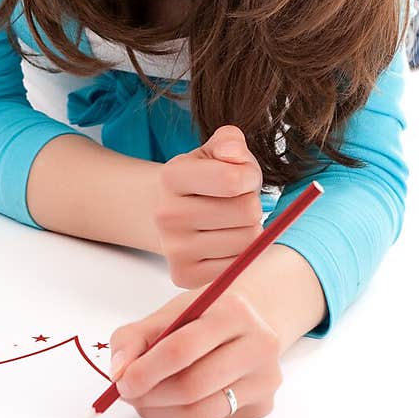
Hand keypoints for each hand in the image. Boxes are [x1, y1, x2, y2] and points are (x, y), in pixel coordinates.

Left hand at [108, 286, 282, 417]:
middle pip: (192, 386)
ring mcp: (265, 378)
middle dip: (150, 396)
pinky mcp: (263, 405)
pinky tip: (175, 402)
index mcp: (233, 311)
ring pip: (201, 412)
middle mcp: (259, 345)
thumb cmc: (206, 316)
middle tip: (129, 394)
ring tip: (146, 400)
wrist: (253, 321)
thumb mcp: (171, 312)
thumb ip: (135, 337)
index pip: (181, 349)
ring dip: (162, 412)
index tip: (122, 382)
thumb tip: (118, 373)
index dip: (146, 371)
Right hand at [153, 125, 264, 288]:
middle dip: (251, 205)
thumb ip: (229, 142)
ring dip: (249, 230)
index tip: (242, 178)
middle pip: (247, 212)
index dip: (249, 177)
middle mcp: (166, 214)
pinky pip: (238, 267)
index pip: (233, 180)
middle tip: (236, 203)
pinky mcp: (184, 276)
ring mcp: (174, 248)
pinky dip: (242, 256)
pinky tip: (227, 243)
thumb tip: (234, 154)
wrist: (170, 214)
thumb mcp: (215, 152)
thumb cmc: (204, 181)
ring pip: (248, 242)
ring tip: (231, 223)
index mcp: (171, 177)